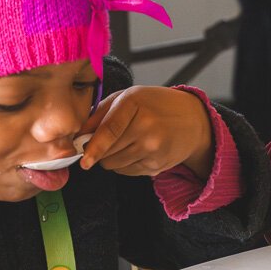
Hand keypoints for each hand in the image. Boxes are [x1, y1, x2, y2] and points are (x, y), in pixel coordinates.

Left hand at [79, 86, 214, 179]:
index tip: (84, 159)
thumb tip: (78, 136)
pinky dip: (125, 164)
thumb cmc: (155, 105)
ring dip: (111, 158)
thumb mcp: (127, 97)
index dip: (93, 147)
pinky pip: (127, 172)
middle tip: (106, 141)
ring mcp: (153, 148)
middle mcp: (146, 127)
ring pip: (114, 165)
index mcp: (134, 103)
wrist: (193, 120)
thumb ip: (99, 114)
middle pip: (107, 152)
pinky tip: (137, 150)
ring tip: (126, 143)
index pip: (109, 131)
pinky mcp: (157, 165)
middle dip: (99, 150)